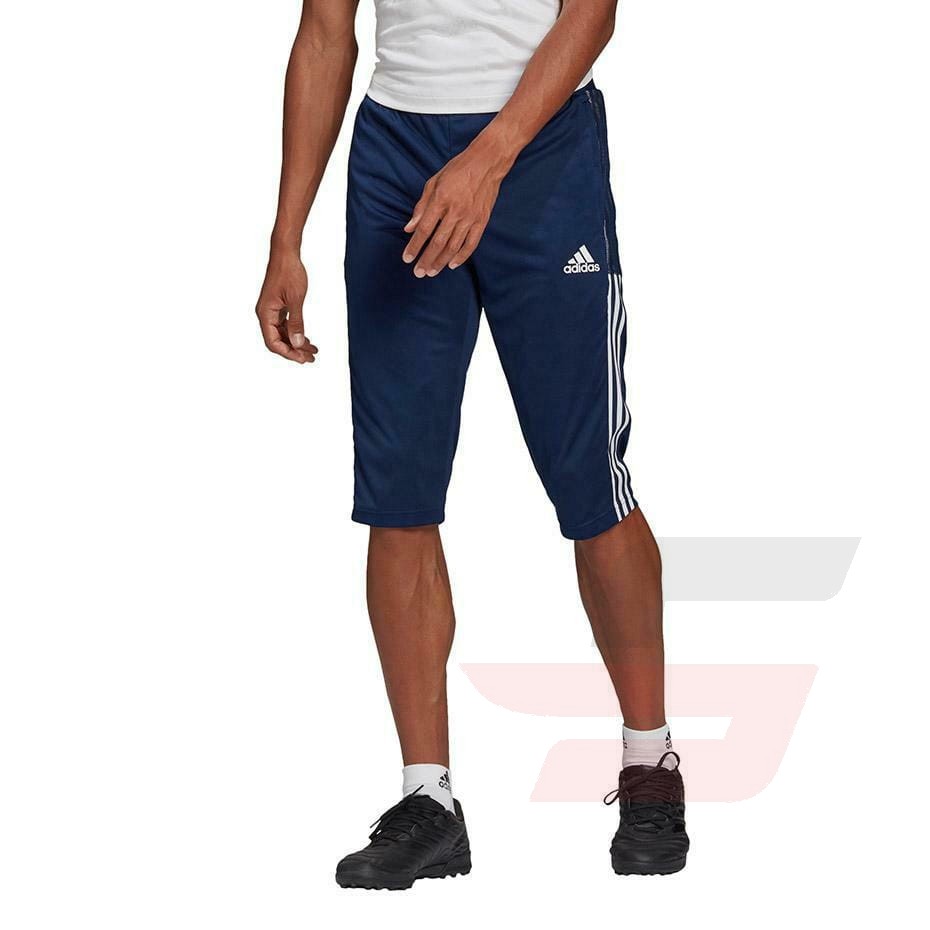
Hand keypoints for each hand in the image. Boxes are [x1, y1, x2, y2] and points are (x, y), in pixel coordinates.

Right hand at [255, 250, 317, 363]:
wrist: (286, 253)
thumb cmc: (289, 272)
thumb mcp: (296, 299)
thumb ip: (296, 322)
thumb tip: (296, 343)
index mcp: (265, 313)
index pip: (273, 342)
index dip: (288, 353)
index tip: (302, 358)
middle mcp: (265, 314)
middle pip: (277, 341)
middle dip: (294, 351)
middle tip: (311, 358)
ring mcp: (271, 311)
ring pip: (282, 334)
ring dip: (296, 343)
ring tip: (312, 351)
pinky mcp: (277, 307)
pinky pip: (284, 325)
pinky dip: (295, 333)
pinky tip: (306, 338)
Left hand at [402, 134, 513, 277]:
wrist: (487, 162)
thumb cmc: (457, 170)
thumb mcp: (434, 182)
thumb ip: (421, 206)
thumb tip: (409, 228)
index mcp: (441, 200)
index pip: (424, 229)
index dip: (414, 246)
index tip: (407, 258)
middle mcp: (456, 211)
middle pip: (438, 242)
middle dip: (426, 260)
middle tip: (418, 273)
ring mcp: (470, 217)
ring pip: (453, 247)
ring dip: (441, 262)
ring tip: (432, 272)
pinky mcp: (482, 220)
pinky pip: (471, 244)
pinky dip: (461, 256)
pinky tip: (452, 264)